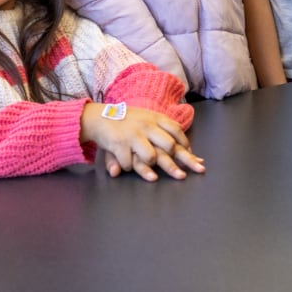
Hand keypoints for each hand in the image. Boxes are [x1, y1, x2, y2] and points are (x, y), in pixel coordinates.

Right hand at [82, 103, 205, 180]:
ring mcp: (134, 135)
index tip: (192, 156)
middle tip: (183, 175)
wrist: (99, 117)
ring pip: (151, 157)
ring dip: (150, 167)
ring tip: (150, 172)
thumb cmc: (127, 120)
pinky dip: (128, 168)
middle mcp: (146, 126)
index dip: (185, 144)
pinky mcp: (120, 144)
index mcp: (154, 118)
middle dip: (177, 162)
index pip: (176, 130)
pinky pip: (130, 163)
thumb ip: (164, 131)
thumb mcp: (146, 119)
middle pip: (169, 146)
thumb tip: (187, 148)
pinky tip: (125, 168)